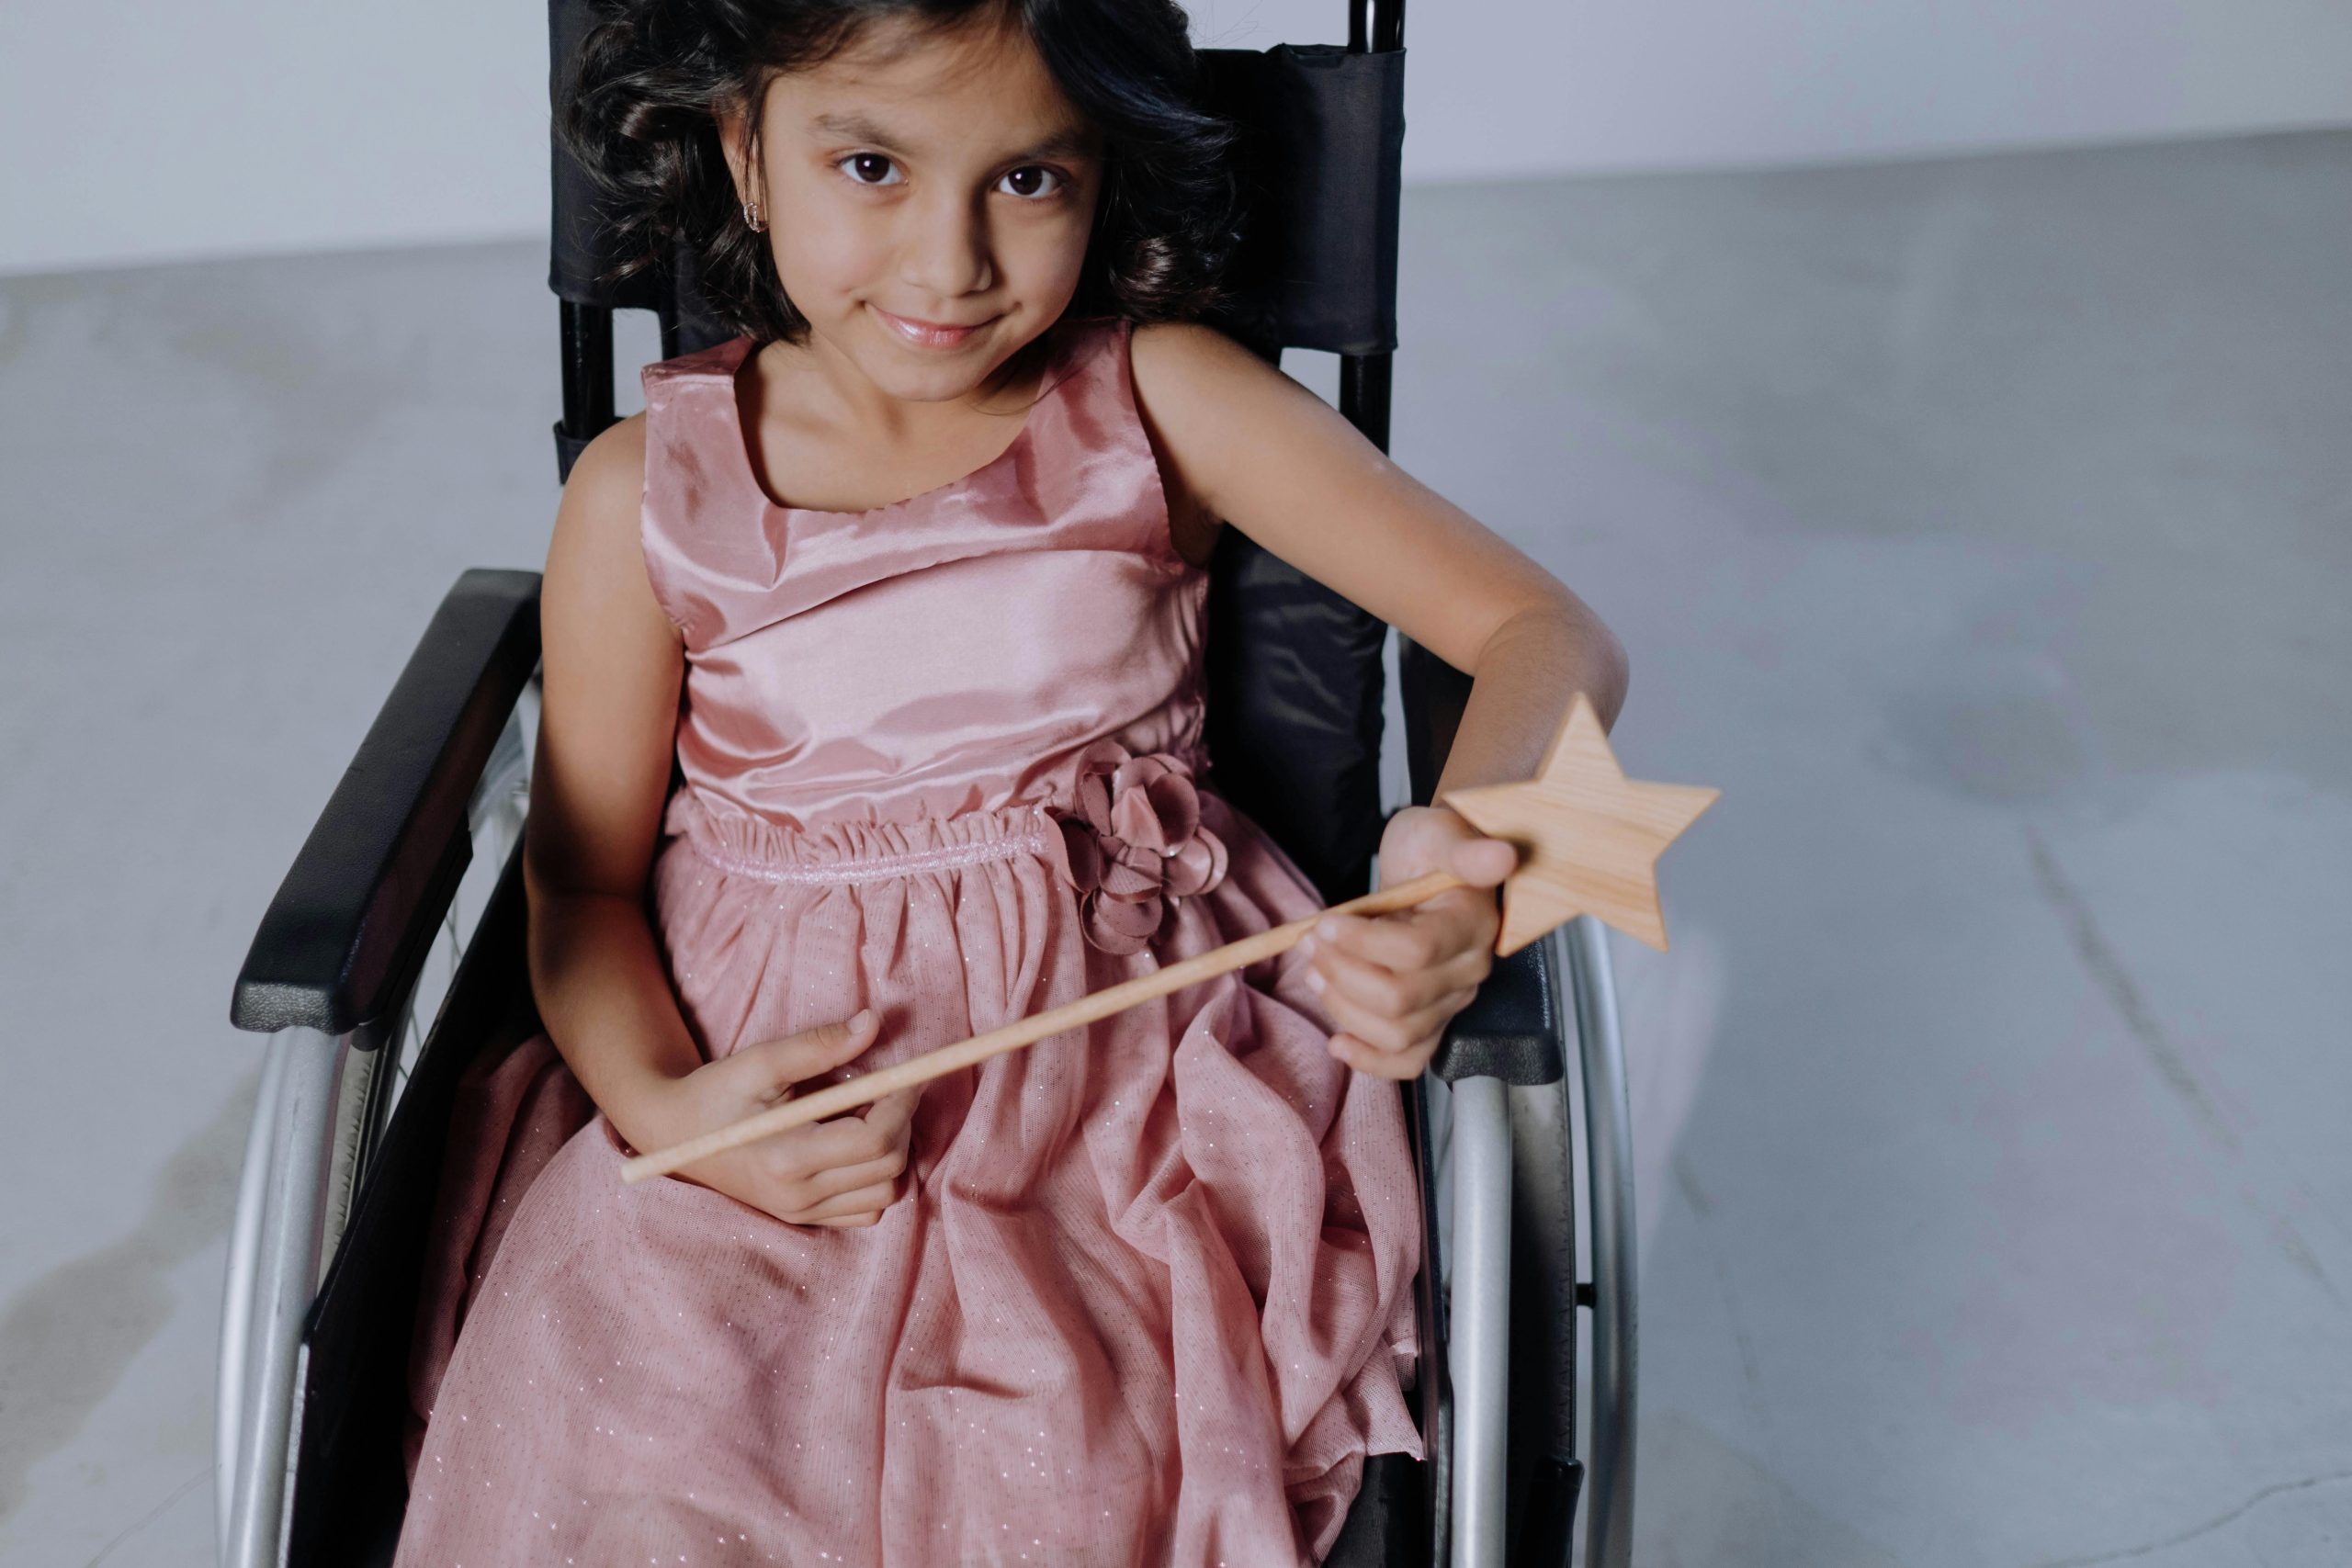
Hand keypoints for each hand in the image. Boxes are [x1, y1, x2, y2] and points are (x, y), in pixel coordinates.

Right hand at [625, 1011, 916, 1228]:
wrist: (674, 1131)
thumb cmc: (715, 1092)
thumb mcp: (761, 1061)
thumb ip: (819, 1045)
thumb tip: (873, 1023)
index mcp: (786, 1158)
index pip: (873, 1140)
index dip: (901, 1104)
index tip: (907, 1075)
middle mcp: (797, 1196)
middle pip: (888, 1168)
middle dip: (902, 1123)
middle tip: (890, 1088)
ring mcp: (801, 1212)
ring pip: (885, 1194)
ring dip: (892, 1151)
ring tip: (868, 1114)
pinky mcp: (803, 1217)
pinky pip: (866, 1210)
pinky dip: (876, 1178)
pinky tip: (855, 1143)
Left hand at [1297, 805, 1512, 1079]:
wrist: (1430, 869)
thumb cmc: (1430, 850)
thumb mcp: (1440, 833)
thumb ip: (1466, 850)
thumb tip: (1501, 855)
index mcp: (1473, 925)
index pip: (1416, 951)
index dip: (1362, 943)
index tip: (1325, 922)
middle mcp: (1468, 972)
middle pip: (1399, 999)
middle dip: (1341, 972)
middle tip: (1311, 942)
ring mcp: (1450, 1002)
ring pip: (1396, 1033)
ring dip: (1342, 1008)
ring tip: (1315, 971)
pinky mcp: (1431, 1021)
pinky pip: (1407, 1061)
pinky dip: (1369, 1061)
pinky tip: (1338, 1042)